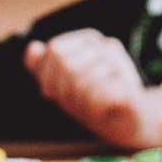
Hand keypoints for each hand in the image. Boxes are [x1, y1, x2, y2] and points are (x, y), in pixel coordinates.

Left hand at [23, 30, 160, 147]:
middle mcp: (106, 45)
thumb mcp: (61, 83)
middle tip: (75, 102)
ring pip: (80, 81)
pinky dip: (93, 108)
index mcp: (89, 39)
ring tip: (91, 106)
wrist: (127, 122)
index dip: (48, 77)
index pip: (54, 50)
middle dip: (63, 90)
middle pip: (66, 64)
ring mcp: (120, 64)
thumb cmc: (92, 100)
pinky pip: (97, 96)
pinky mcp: (129, 87)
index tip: (57, 92)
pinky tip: (102, 110)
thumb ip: (42, 66)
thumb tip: (33, 48)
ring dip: (79, 101)